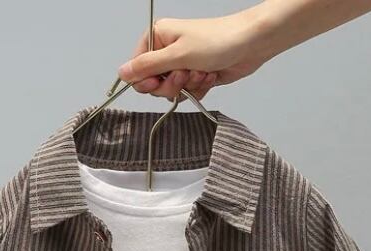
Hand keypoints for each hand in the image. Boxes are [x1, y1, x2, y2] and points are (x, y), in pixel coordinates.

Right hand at [116, 1, 370, 100]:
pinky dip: (198, 89)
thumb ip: (148, 66)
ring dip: (187, 86)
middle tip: (185, 75)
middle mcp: (167, 50)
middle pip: (154, 83)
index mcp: (157, 38)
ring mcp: (182, 64)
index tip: (160, 81)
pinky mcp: (196, 76)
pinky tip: (210, 77)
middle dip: (171, 84)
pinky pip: (187, 93)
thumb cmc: (216, 42)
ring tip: (202, 73)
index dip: (147, 80)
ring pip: (172, 90)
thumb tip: (120, 73)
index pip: (138, 69)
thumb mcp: (177, 55)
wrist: (250, 45)